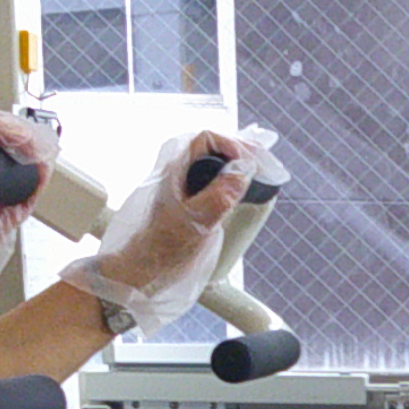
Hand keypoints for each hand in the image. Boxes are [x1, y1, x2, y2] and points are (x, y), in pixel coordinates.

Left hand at [95, 128, 251, 294]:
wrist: (144, 269)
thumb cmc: (163, 248)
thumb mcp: (196, 222)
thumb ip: (218, 196)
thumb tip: (242, 171)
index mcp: (175, 170)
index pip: (207, 139)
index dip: (233, 145)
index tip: (252, 163)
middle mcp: (177, 171)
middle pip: (213, 146)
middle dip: (241, 151)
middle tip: (264, 164)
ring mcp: (182, 184)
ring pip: (213, 161)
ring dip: (237, 163)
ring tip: (259, 171)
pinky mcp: (188, 198)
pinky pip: (211, 178)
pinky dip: (230, 177)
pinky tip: (243, 186)